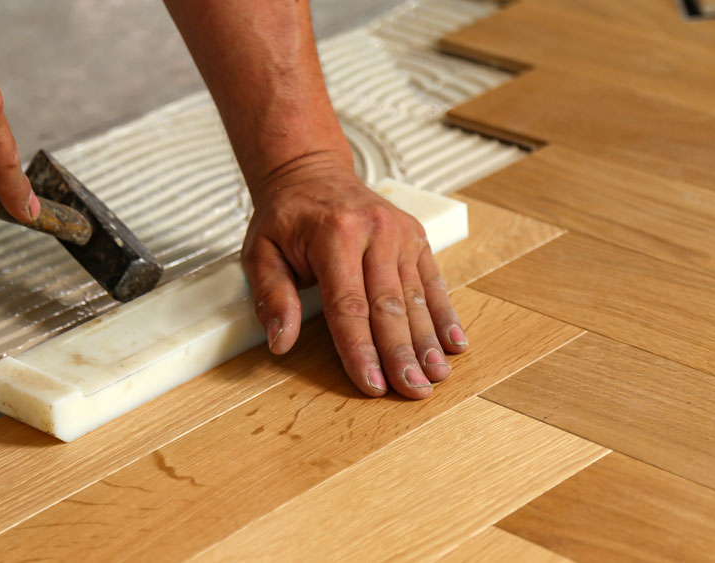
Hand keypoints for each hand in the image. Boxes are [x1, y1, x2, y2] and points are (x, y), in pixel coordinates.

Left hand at [242, 154, 467, 398]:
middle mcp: (374, 232)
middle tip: (413, 390)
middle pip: (389, 306)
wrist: (312, 173)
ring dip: (427, 341)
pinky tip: (454, 344)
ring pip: (415, 297)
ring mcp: (400, 234)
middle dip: (401, 353)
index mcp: (335, 235)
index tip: (372, 385)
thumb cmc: (285, 218)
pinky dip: (444, 315)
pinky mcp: (416, 237)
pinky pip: (432, 281)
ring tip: (436, 376)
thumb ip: (272, 297)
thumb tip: (281, 342)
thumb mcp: (260, 252)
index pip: (348, 306)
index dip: (360, 349)